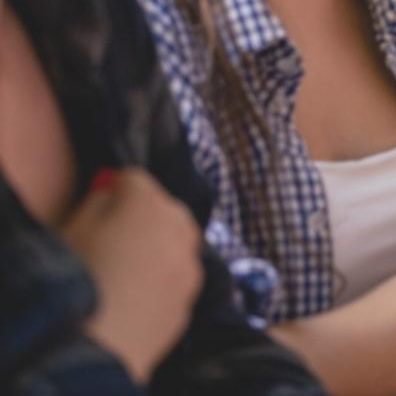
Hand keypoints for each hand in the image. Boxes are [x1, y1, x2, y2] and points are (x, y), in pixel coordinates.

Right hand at [60, 168, 203, 382]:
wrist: (98, 347)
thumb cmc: (76, 281)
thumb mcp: (72, 230)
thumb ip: (96, 202)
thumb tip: (112, 189)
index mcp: (148, 202)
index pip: (134, 178)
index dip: (113, 189)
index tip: (99, 203)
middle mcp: (180, 226)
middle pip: (164, 208)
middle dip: (144, 215)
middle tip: (112, 239)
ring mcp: (191, 262)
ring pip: (177, 242)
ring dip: (158, 247)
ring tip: (125, 270)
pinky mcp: (193, 295)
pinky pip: (178, 274)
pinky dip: (163, 277)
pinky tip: (137, 295)